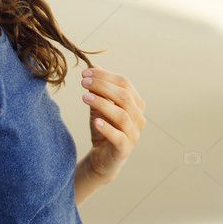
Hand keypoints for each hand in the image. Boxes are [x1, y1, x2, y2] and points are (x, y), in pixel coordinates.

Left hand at [80, 64, 145, 183]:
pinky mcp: (125, 149)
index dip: (105, 76)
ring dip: (102, 103)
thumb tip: (94, 65)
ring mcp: (134, 134)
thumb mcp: (98, 106)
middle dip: (102, 86)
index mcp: (136, 104)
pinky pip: (119, 137)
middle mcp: (139, 117)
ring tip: (84, 97)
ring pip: (122, 115)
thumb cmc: (103, 128)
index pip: (124, 83)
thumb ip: (99, 88)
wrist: (102, 158)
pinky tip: (95, 121)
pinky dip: (107, 128)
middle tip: (83, 82)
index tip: (85, 73)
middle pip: (124, 96)